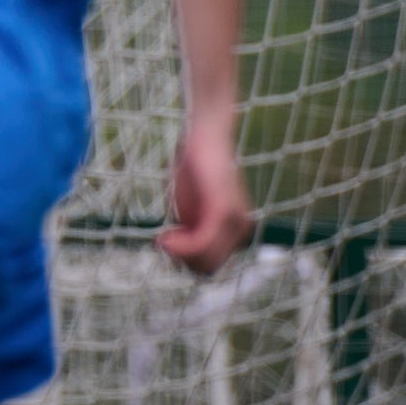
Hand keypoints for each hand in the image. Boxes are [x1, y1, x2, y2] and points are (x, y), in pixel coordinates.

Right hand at [158, 119, 251, 276]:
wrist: (205, 135)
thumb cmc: (195, 167)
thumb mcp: (190, 207)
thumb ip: (189, 230)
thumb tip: (179, 256)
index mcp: (234, 230)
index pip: (209, 265)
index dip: (184, 260)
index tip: (167, 240)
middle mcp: (241, 230)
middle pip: (206, 269)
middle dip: (181, 260)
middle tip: (165, 239)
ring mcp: (234, 222)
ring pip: (204, 261)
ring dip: (179, 254)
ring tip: (164, 236)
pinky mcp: (222, 212)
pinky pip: (201, 244)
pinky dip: (181, 246)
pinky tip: (164, 237)